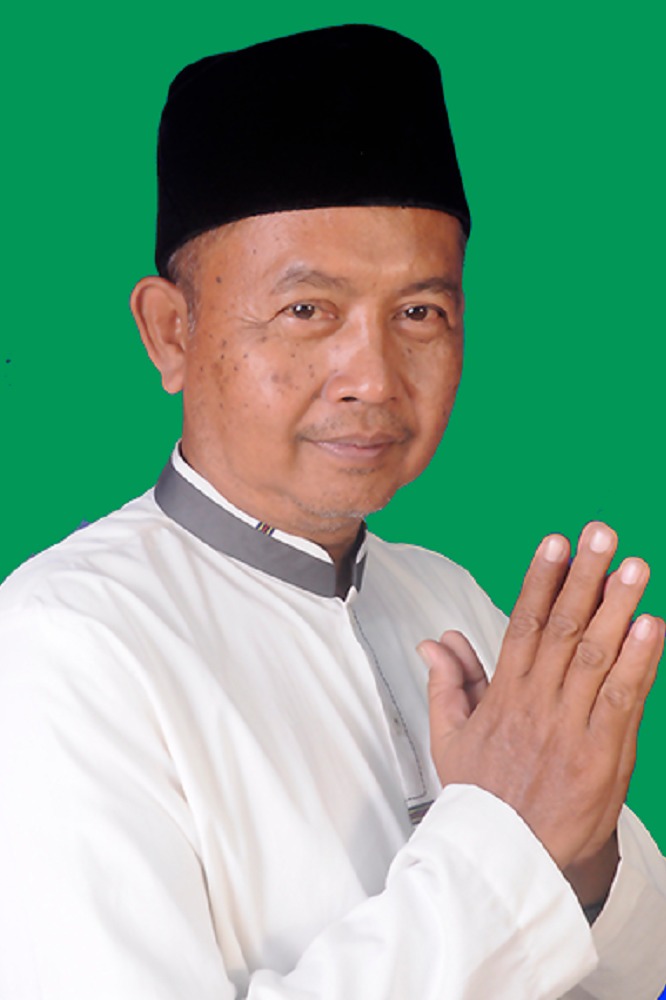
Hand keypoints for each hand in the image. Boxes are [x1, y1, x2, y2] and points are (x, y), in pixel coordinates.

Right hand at [419, 523, 663, 877]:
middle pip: (562, 628)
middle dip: (584, 577)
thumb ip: (448, 683)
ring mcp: (570, 728)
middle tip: (601, 536)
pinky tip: (651, 626)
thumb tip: (435, 642)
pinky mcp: (601, 756)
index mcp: (503, 696)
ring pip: (594, 655)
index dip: (540, 580)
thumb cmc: (484, 798)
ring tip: (634, 568)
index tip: (555, 543)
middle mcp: (537, 704)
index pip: (523, 623)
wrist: (509, 860)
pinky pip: (622, 699)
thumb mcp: (449, 739)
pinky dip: (637, 662)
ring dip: (617, 607)